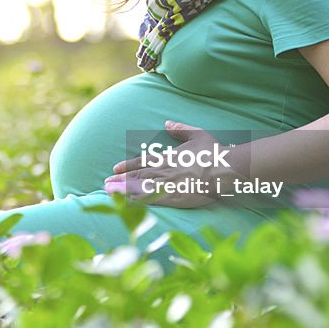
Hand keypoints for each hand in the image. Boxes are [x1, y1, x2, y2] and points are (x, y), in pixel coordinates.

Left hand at [103, 121, 245, 208]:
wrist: (223, 169)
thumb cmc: (212, 152)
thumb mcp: (197, 134)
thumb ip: (180, 129)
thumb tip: (168, 123)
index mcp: (167, 157)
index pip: (142, 161)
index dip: (127, 165)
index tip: (115, 169)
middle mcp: (163, 171)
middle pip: (136, 176)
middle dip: (119, 180)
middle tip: (105, 183)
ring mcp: (166, 185)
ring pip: (139, 188)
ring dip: (122, 190)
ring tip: (108, 192)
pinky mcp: (173, 198)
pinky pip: (151, 200)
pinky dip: (136, 202)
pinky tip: (126, 205)